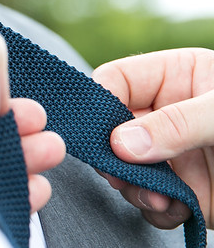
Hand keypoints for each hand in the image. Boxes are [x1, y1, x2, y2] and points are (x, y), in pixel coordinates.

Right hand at [92, 48, 213, 227]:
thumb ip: (176, 124)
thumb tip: (120, 145)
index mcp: (174, 77)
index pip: (116, 81)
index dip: (99, 104)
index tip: (100, 135)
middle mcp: (167, 114)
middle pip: (112, 129)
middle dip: (115, 157)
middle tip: (123, 176)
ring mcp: (174, 153)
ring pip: (126, 169)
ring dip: (135, 188)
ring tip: (160, 199)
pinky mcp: (187, 189)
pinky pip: (151, 199)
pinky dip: (156, 210)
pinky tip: (177, 210)